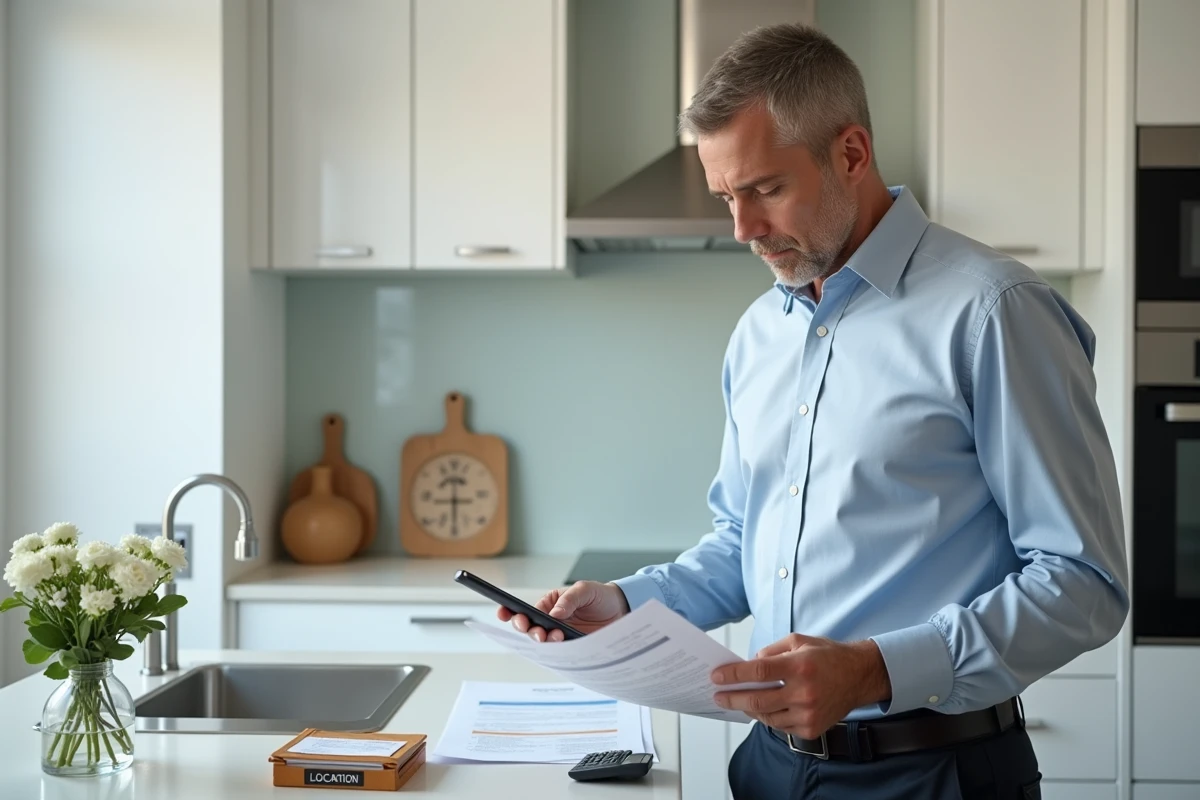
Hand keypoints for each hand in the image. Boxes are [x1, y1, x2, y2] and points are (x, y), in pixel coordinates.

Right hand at [497, 581, 629, 641]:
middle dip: (528, 631)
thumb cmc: (600, 596)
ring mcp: (561, 636)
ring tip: (556, 637)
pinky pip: (560, 654)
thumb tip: (555, 614)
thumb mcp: (585, 590)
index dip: (511, 612)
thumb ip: (569, 600)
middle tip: (537, 632)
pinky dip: (558, 653)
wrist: (622, 610)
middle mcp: (551, 622)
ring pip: (543, 643)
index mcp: (550, 604)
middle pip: (530, 629)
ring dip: (544, 642)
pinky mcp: (573, 649)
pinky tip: (562, 648)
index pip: (526, 610)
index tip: (505, 614)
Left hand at [710, 634, 891, 739]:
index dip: (734, 675)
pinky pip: (780, 726)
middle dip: (732, 698)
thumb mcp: (799, 641)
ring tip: (739, 701)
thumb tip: (749, 664)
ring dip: (749, 709)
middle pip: (757, 700)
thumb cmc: (828, 656)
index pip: (758, 671)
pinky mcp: (811, 728)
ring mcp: (808, 713)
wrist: (859, 676)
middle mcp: (804, 692)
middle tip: (719, 696)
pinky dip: (768, 717)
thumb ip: (772, 651)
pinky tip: (763, 708)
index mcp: (799, 666)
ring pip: (766, 716)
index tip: (717, 677)